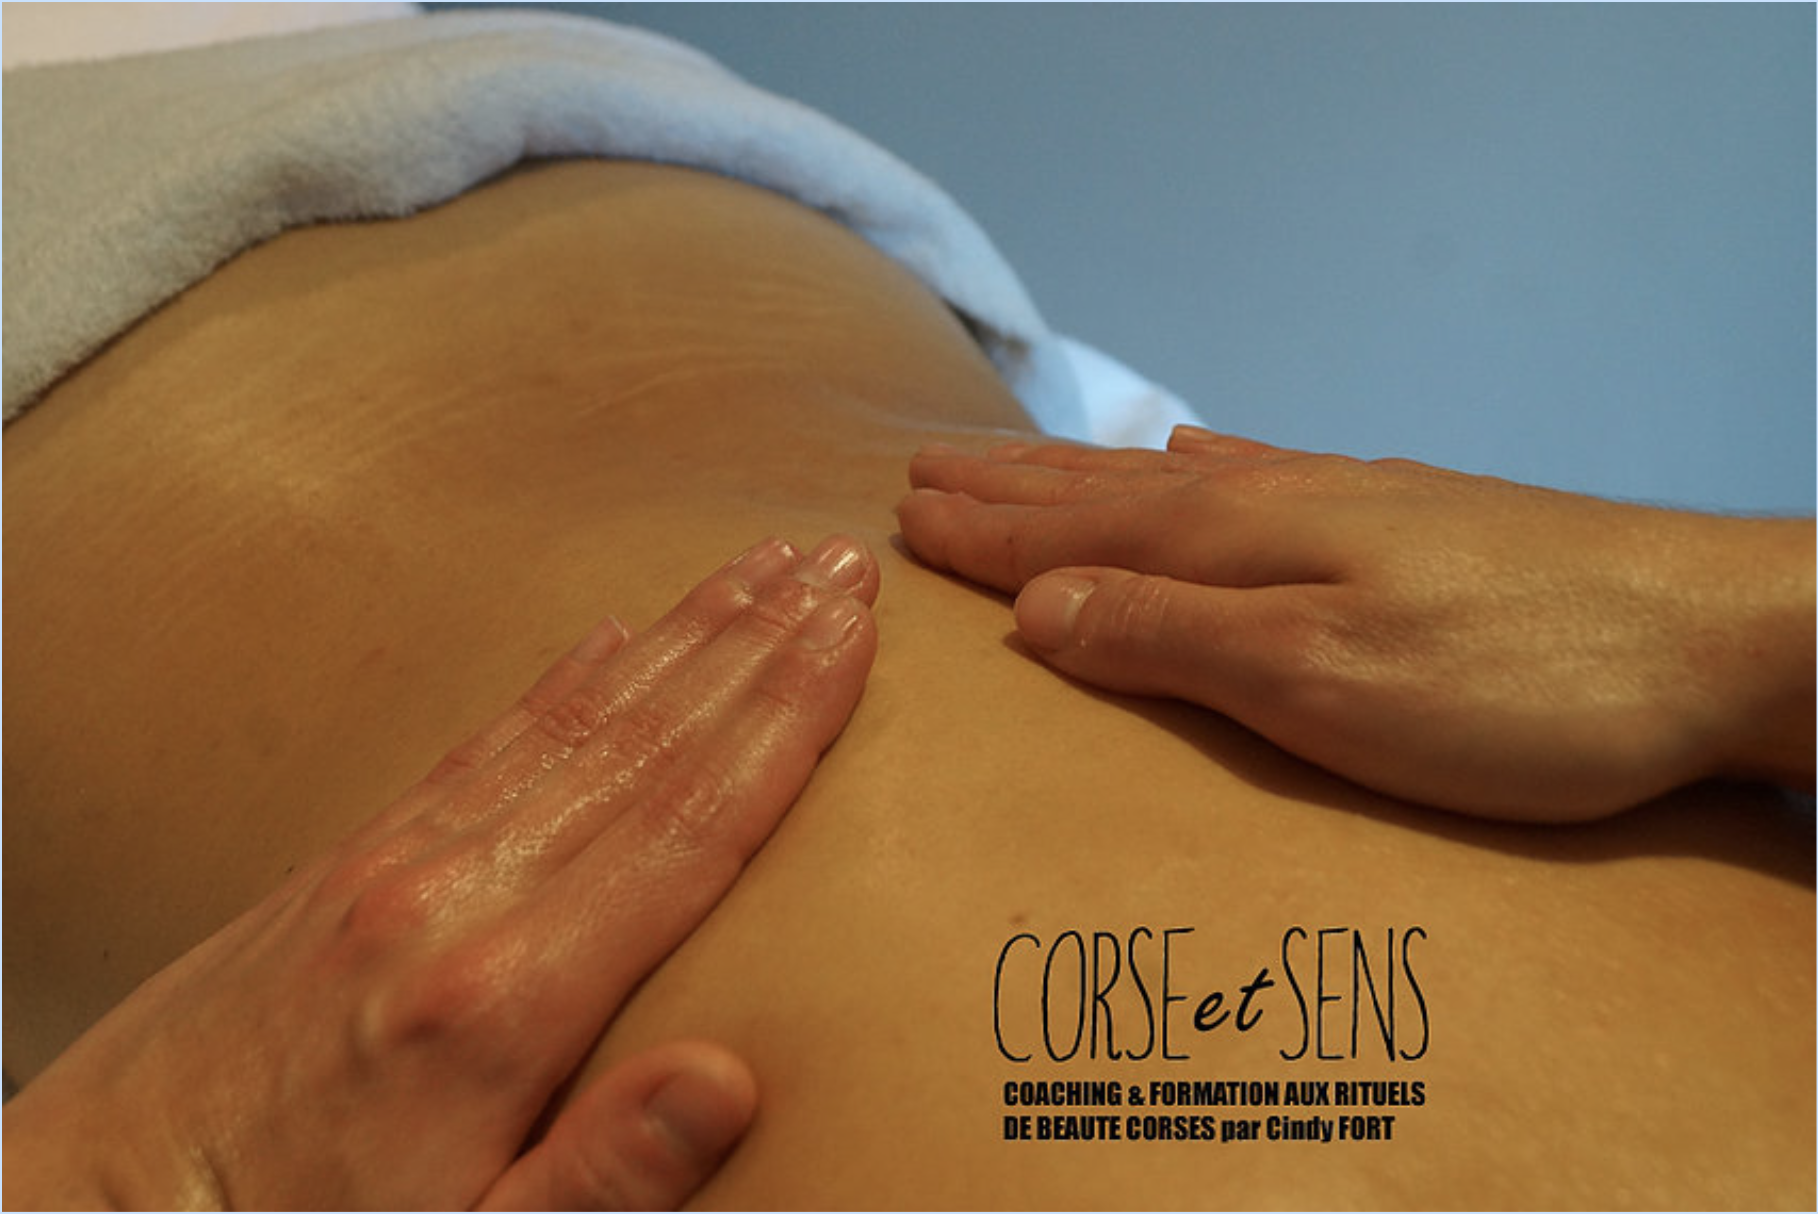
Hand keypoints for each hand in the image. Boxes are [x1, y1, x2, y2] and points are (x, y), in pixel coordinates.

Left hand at [3, 535, 879, 1209]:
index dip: (781, 722)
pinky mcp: (356, 856)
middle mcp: (457, 896)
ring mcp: (398, 861)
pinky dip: (567, 677)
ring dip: (683, 635)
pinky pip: (487, 737)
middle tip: (838, 563)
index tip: (849, 637)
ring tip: (762, 570)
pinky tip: (615, 634)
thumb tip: (726, 1079)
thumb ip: (602, 1177)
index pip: (684, 827)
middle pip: (645, 741)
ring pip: (576, 717)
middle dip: (756, 644)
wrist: (93, 1202)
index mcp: (505, 999)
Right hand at [898, 428, 1812, 819]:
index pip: (1077, 535)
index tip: (901, 518)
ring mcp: (1351, 504)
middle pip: (1112, 492)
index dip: (986, 534)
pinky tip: (1195, 452)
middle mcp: (1285, 504)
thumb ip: (1174, 639)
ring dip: (1085, 477)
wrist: (1716, 637)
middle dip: (1012, 489)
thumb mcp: (1324, 685)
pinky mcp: (1410, 522)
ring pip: (1178, 481)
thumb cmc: (1519, 687)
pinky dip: (1204, 465)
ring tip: (1020, 462)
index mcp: (1246, 545)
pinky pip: (1263, 475)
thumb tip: (1037, 611)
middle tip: (924, 470)